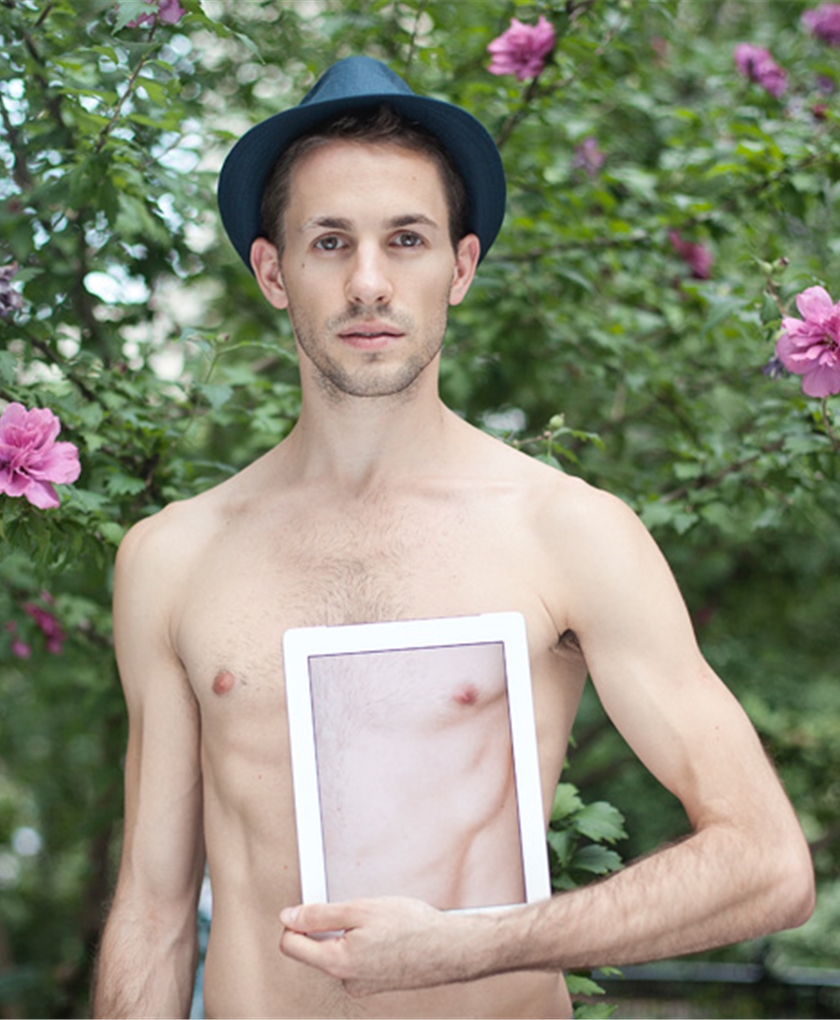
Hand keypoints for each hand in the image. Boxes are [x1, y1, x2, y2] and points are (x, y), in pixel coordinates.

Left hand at [279, 897, 502, 996]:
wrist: (451, 948)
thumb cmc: (412, 927)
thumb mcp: (361, 909)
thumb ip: (320, 914)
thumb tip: (289, 917)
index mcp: (337, 962)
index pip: (291, 946)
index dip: (295, 921)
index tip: (308, 907)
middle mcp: (346, 980)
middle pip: (314, 950)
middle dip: (326, 927)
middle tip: (353, 909)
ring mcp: (362, 985)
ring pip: (338, 953)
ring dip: (349, 935)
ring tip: (376, 922)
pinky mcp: (376, 984)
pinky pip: (357, 960)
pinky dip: (365, 944)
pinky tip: (386, 935)